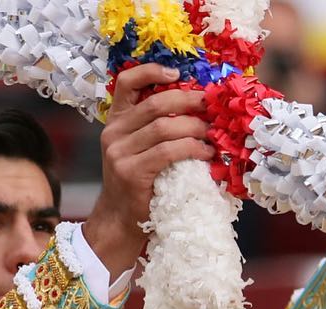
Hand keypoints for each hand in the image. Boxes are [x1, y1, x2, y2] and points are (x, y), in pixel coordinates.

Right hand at [83, 64, 214, 276]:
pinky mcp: (131, 173)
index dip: (151, 71)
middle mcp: (113, 133)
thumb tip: (196, 107)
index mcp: (116, 122)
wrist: (120, 219)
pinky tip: (205, 154)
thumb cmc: (139, 183)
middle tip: (210, 104)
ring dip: (194, 128)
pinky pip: (168, 152)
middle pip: (154, 104)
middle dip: (187, 100)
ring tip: (212, 134)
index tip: (177, 72)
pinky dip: (192, 150)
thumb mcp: (138, 149)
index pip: (127, 83)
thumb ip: (154, 128)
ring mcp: (119, 153)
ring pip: (164, 128)